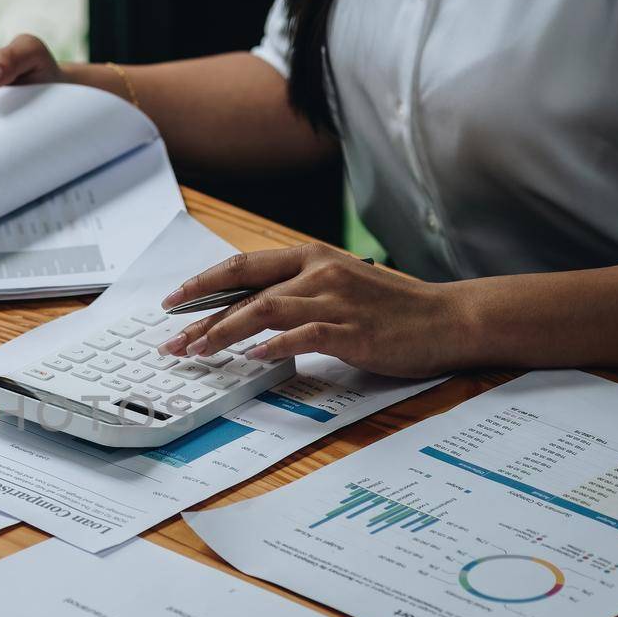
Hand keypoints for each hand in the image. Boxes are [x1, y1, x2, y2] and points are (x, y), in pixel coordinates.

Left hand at [157, 245, 471, 377]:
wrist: (446, 318)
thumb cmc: (389, 309)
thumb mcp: (336, 287)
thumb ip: (295, 294)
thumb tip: (246, 314)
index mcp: (311, 258)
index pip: (242, 266)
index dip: (202, 283)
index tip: (171, 303)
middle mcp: (318, 273)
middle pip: (244, 289)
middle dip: (200, 315)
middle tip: (170, 340)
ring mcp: (335, 300)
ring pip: (265, 310)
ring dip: (225, 332)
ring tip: (198, 352)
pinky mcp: (352, 330)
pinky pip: (305, 336)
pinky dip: (276, 346)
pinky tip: (253, 358)